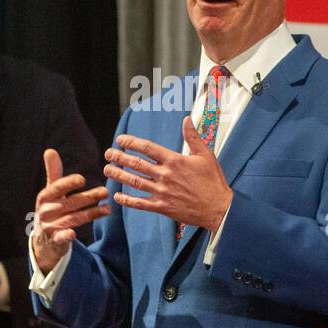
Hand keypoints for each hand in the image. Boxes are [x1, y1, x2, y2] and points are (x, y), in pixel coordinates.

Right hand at [32, 149, 109, 274]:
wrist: (43, 240)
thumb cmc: (51, 209)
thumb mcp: (50, 192)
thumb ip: (53, 172)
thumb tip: (50, 150)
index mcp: (45, 197)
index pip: (57, 188)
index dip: (68, 183)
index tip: (82, 179)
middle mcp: (46, 211)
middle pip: (70, 203)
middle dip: (88, 197)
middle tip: (106, 191)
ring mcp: (49, 226)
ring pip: (72, 219)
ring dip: (90, 214)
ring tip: (108, 209)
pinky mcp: (54, 240)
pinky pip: (60, 238)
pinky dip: (66, 236)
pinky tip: (73, 234)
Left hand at [104, 116, 232, 231]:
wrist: (219, 209)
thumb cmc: (213, 182)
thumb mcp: (206, 155)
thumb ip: (193, 137)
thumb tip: (186, 119)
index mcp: (175, 160)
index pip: (147, 148)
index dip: (131, 142)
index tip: (121, 139)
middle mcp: (165, 175)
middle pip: (137, 163)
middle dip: (119, 157)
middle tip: (108, 153)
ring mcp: (162, 192)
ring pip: (135, 182)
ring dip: (119, 175)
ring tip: (107, 169)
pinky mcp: (163, 207)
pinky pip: (140, 204)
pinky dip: (127, 200)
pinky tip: (118, 196)